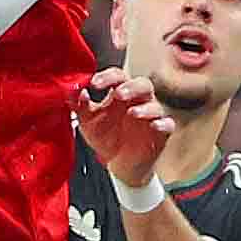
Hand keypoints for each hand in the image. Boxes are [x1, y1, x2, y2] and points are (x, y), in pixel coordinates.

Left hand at [81, 69, 173, 189]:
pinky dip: (163, 124)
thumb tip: (73, 91)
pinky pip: (167, 124)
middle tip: (118, 94)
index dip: (108, 77)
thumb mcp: (88, 122)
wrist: (118, 164)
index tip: (94, 83)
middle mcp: (137, 100)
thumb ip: (80, 106)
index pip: (118, 76)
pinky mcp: (160, 132)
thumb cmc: (106, 137)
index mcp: (119, 92)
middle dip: (131, 87)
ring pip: (155, 104)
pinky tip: (155, 126)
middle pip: (142, 84)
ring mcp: (150, 115)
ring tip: (132, 113)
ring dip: (145, 107)